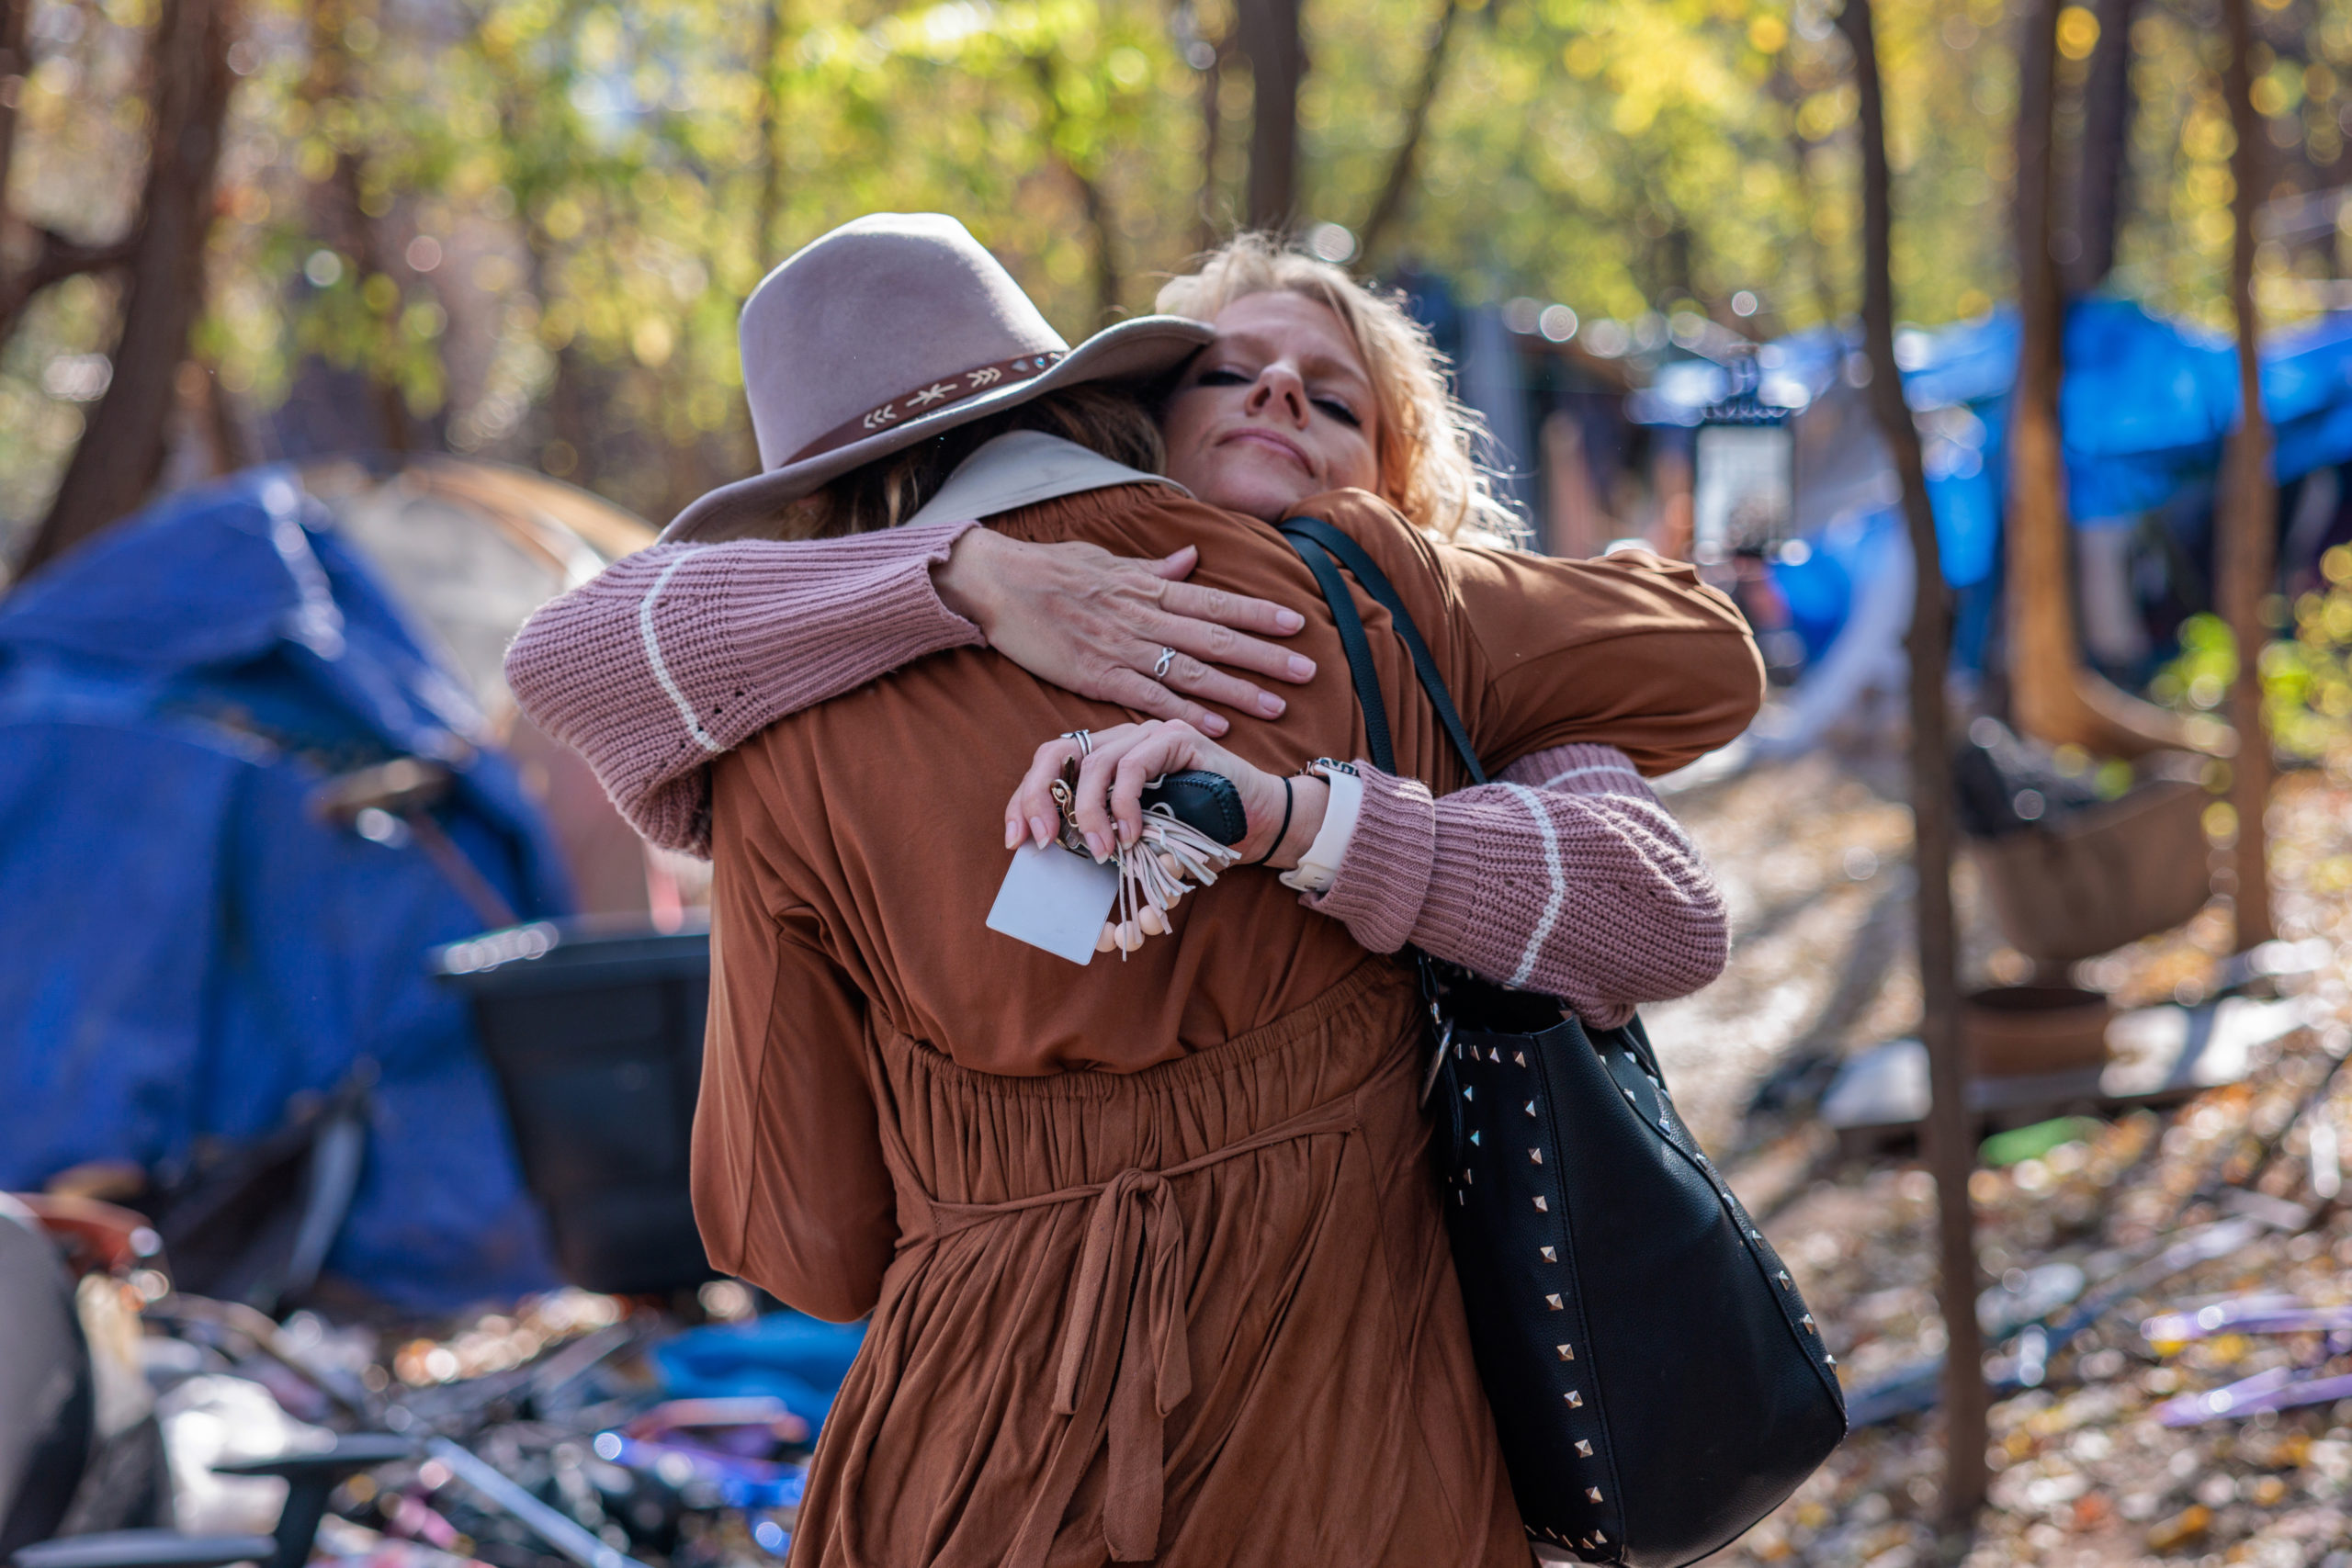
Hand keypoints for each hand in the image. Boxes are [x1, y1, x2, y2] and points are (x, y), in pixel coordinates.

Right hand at [933, 530, 1314, 737]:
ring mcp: (1121, 648)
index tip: (1296, 624)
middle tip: (1307, 671)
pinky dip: (1185, 713)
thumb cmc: (1050, 569)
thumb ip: (1152, 570)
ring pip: (1191, 672)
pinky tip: (1216, 727)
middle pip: (1216, 639)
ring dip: (1237, 691)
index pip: (1216, 602)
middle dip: (1264, 656)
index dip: (1259, 613)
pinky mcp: (1096, 675)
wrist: (997, 583)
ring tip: (1276, 705)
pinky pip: (1149, 697)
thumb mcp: (1107, 561)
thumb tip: (1191, 558)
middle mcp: (1143, 618)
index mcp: (1148, 589)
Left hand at [1005, 721, 1328, 869]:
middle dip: (1037, 796)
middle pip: (1056, 752)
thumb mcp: (1141, 851)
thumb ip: (1109, 856)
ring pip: (1094, 761)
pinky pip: (1134, 764)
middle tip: (1041, 841)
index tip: (1017, 841)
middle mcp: (1121, 739)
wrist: (1261, 824)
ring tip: (1104, 851)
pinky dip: (1124, 803)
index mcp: (1104, 759)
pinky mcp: (1178, 738)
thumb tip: (1080, 905)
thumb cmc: (1200, 839)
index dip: (1025, 798)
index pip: (1049, 765)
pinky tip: (1132, 834)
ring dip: (1089, 812)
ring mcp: (1149, 734)